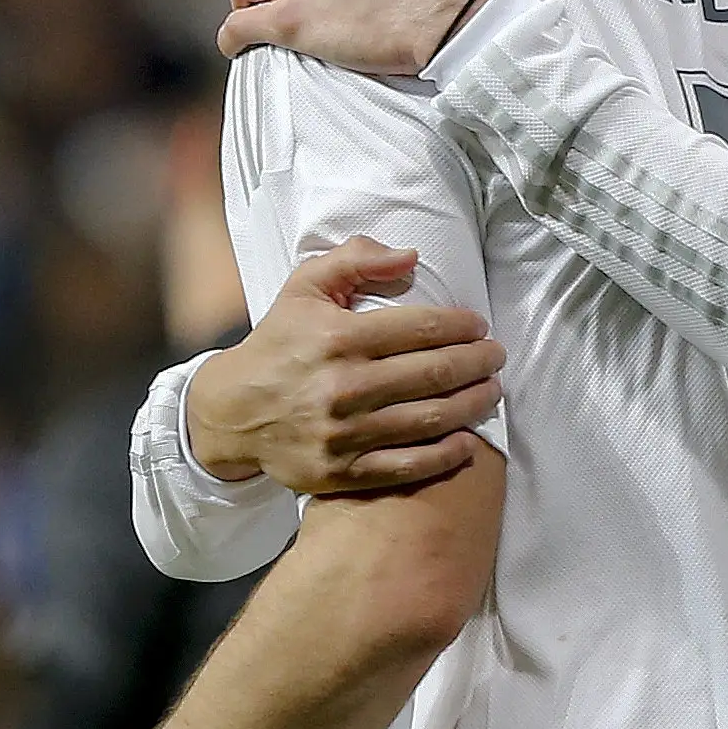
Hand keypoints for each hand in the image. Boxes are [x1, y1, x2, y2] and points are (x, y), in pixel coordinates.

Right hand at [188, 239, 504, 491]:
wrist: (231, 412)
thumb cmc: (278, 344)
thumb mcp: (304, 288)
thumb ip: (354, 260)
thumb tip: (411, 257)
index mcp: (338, 337)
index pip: (422, 328)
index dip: (462, 327)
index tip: (480, 327)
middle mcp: (344, 385)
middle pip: (434, 373)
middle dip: (478, 363)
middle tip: (496, 357)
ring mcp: (345, 433)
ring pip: (429, 419)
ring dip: (473, 404)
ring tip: (492, 392)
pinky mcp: (343, 471)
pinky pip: (407, 465)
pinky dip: (445, 455)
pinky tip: (467, 441)